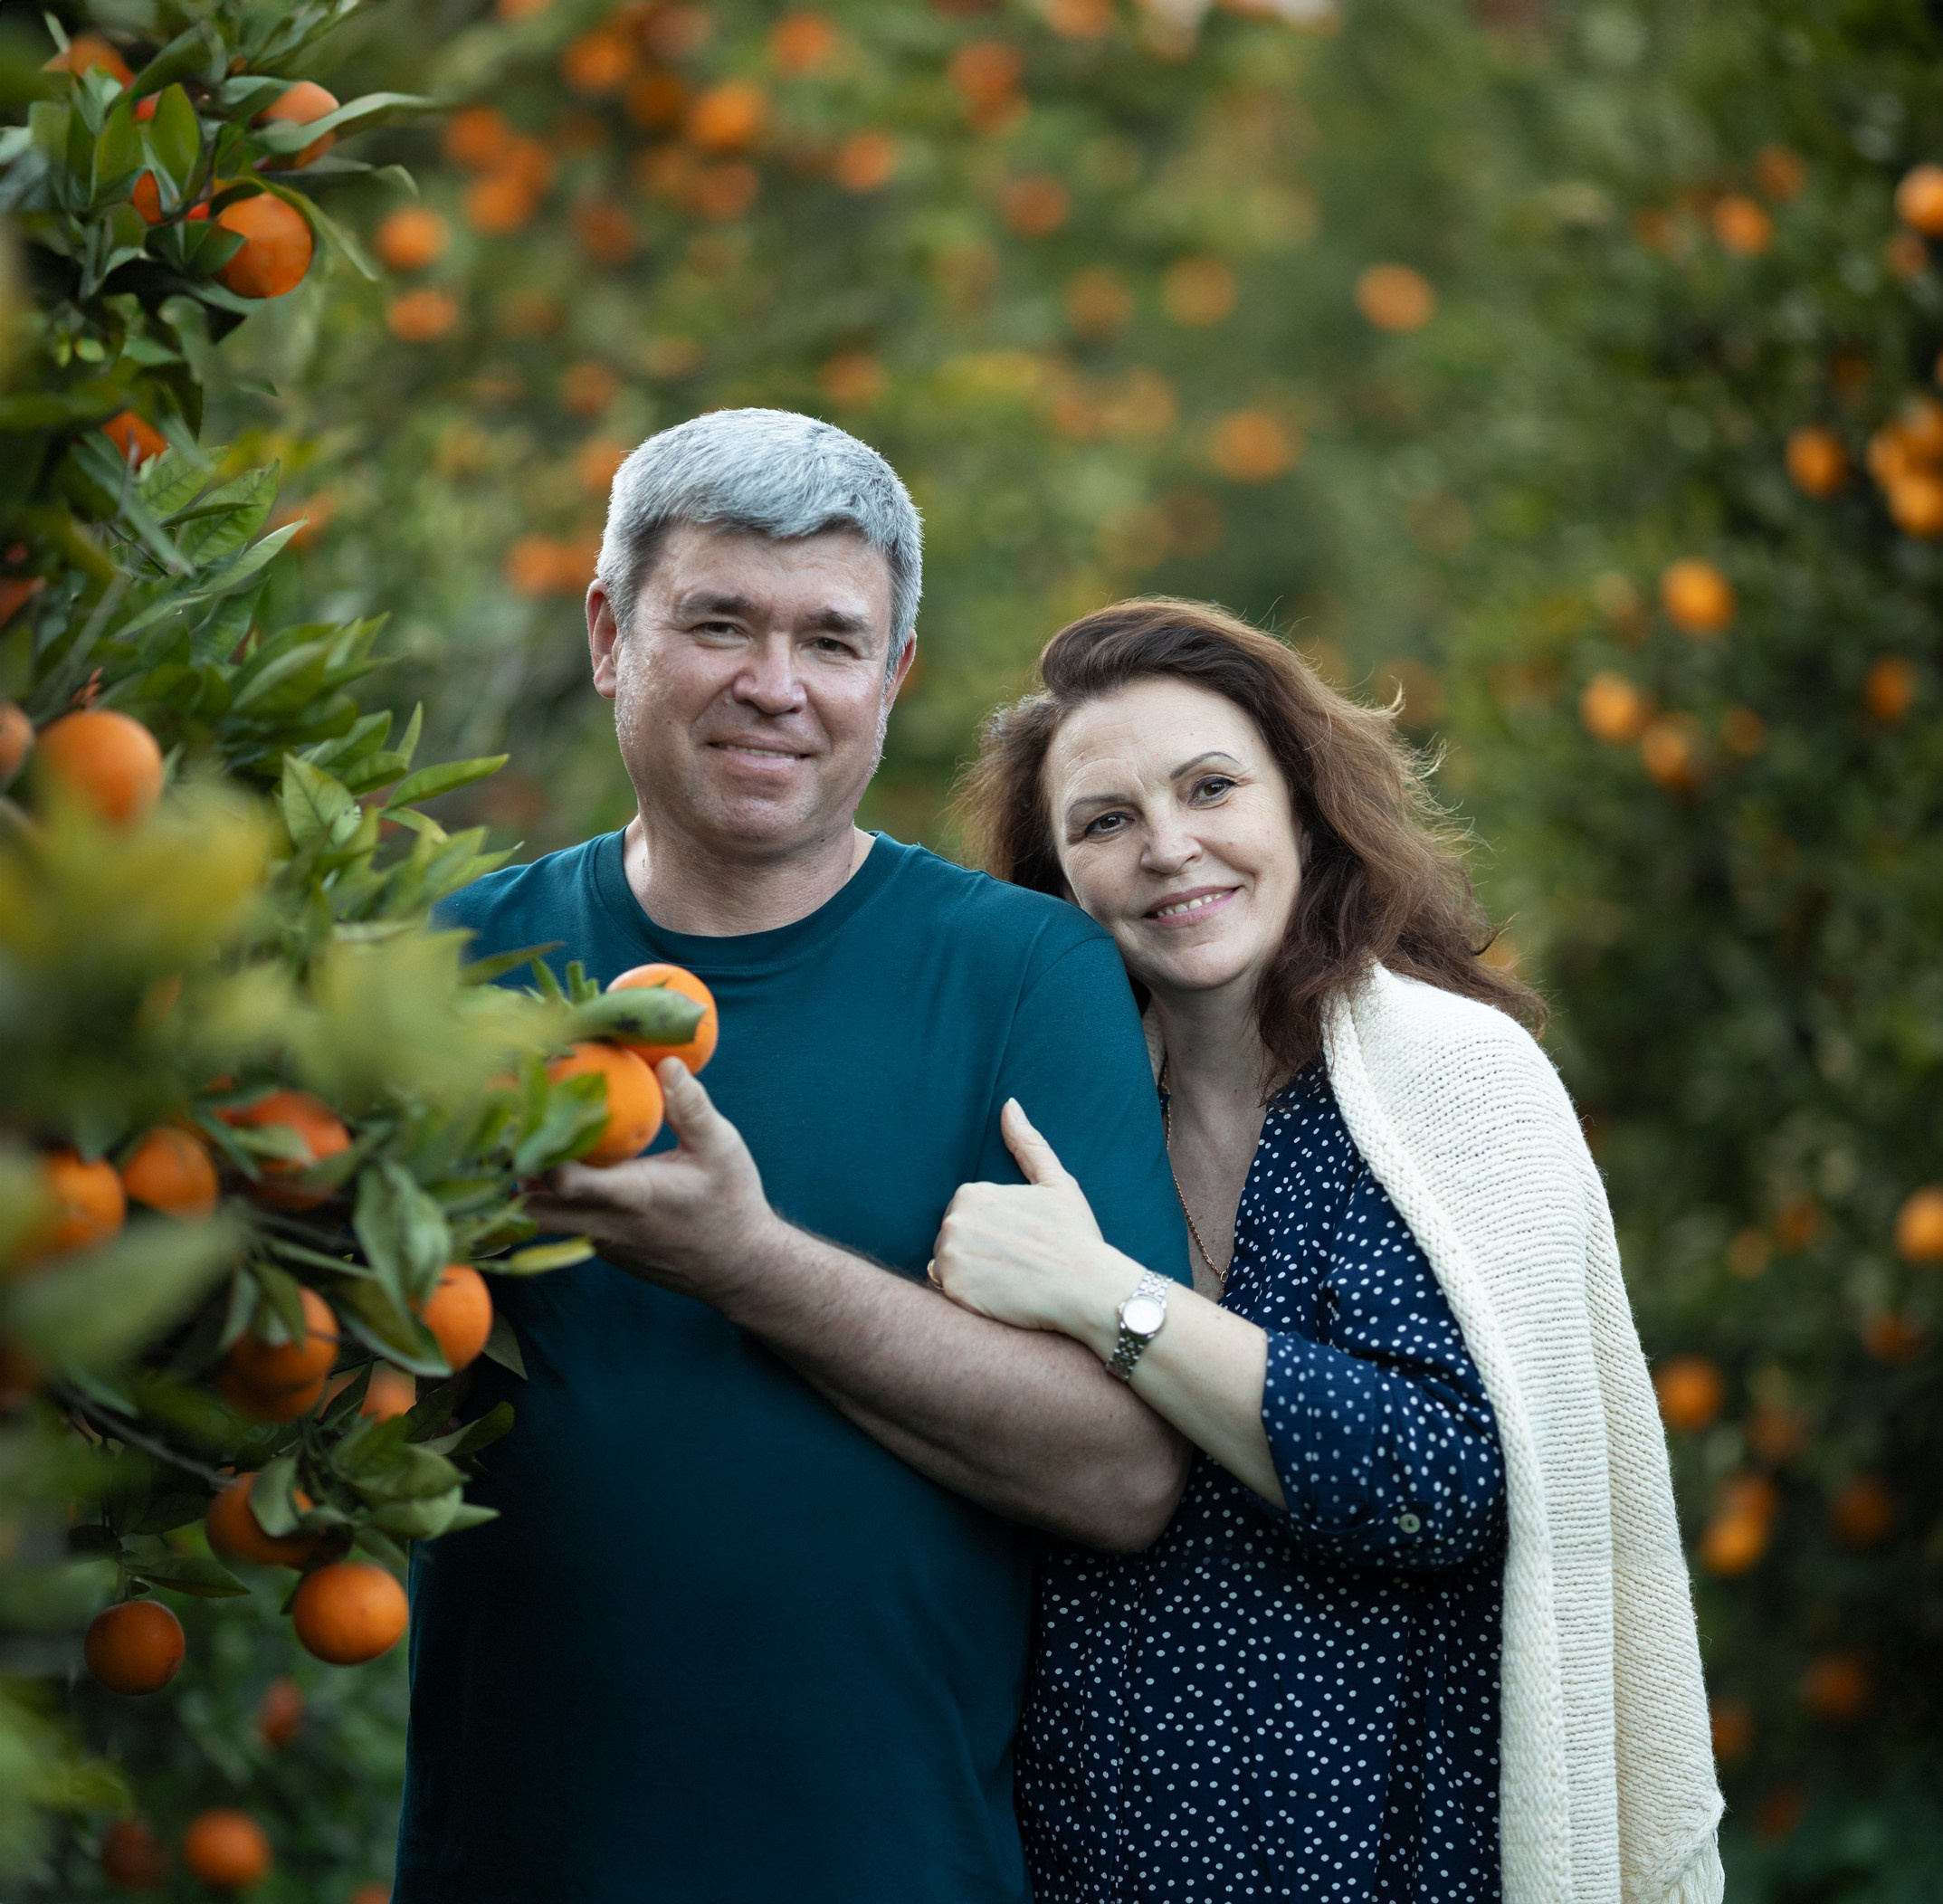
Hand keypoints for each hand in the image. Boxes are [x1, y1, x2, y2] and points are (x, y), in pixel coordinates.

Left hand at [522, 1060, 781, 1304]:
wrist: (738, 1266)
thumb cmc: (730, 1203)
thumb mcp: (721, 1149)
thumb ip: (691, 1107)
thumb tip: (667, 1062)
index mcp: (630, 1196)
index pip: (563, 1182)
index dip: (539, 1147)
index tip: (533, 1107)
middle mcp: (604, 1224)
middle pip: (529, 1209)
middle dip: (512, 1171)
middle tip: (512, 1127)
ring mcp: (598, 1242)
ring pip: (537, 1221)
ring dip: (525, 1186)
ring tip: (528, 1140)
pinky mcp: (601, 1248)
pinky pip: (559, 1225)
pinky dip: (548, 1198)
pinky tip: (556, 1164)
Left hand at [930, 1100, 1130, 1348]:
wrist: (1087, 1289)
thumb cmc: (1075, 1236)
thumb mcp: (1056, 1182)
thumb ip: (1027, 1144)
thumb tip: (1009, 1105)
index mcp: (971, 1193)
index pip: (966, 1213)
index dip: (993, 1229)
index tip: (1021, 1240)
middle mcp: (954, 1222)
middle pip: (953, 1238)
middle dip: (978, 1250)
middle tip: (1017, 1262)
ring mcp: (950, 1258)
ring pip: (948, 1265)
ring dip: (971, 1274)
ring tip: (1009, 1280)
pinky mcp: (953, 1292)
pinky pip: (947, 1294)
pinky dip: (968, 1298)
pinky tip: (999, 1298)